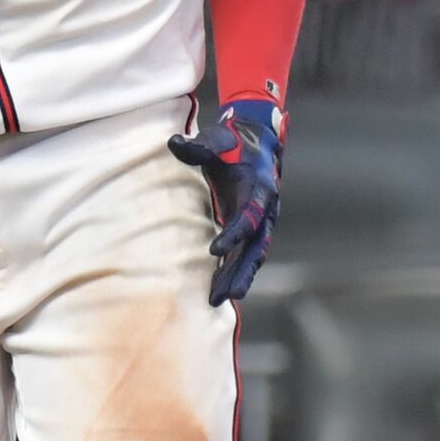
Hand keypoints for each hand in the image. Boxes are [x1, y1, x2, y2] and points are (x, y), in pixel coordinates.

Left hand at [167, 97, 285, 306]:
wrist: (256, 142)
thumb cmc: (232, 142)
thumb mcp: (216, 140)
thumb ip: (197, 146)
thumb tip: (173, 142)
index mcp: (259, 187)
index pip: (249, 216)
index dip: (234, 233)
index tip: (214, 251)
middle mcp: (265, 208)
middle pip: (256, 246)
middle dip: (240, 270)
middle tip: (225, 294)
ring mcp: (261, 220)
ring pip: (252, 256)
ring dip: (238, 278)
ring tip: (218, 300)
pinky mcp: (252, 227)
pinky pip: (245, 254)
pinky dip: (234, 271)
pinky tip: (219, 290)